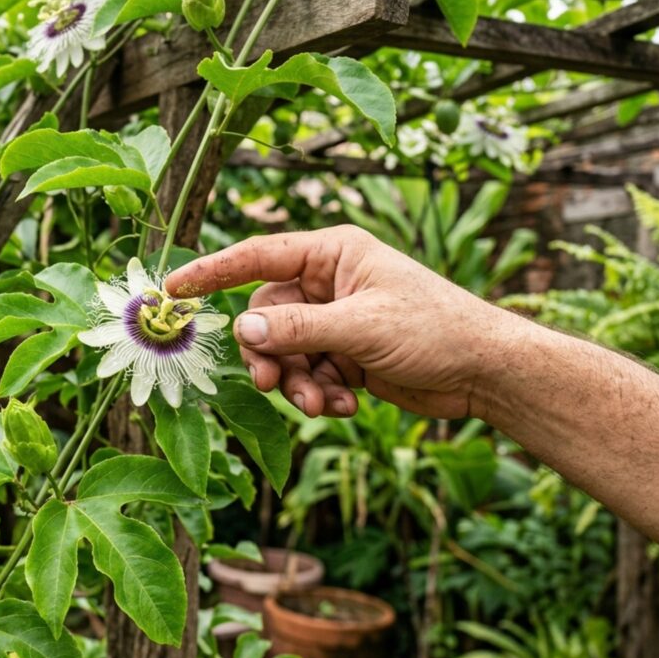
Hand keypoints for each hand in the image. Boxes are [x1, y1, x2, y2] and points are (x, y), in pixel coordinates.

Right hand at [166, 226, 518, 419]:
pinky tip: (350, 404)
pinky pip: (308, 373)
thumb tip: (243, 328)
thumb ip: (297, 328)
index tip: (173, 289)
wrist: (485, 372)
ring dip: (296, 383)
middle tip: (271, 383)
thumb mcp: (361, 327)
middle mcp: (329, 283)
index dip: (213, 272)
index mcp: (332, 253)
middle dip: (271, 355)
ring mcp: (335, 320)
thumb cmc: (436, 329)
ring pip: (284, 352)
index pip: (257, 256)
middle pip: (267, 316)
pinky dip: (321, 393)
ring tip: (323, 404)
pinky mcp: (345, 355)